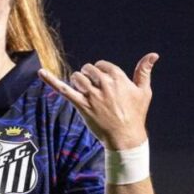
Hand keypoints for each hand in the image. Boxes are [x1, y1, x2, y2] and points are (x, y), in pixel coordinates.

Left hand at [38, 53, 158, 149]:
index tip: (104, 82)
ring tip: (85, 92)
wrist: (125, 139)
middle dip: (89, 76)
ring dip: (79, 82)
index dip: (102, 72)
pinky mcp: (81, 106)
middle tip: (94, 89)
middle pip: (89, 69)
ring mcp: (92, 95)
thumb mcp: (143, 92)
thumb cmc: (136, 115)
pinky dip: (51, 80)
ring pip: (77, 77)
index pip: (103, 65)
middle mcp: (105, 85)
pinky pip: (63, 89)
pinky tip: (40, 72)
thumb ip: (144, 71)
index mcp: (119, 79)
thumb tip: (154, 55)